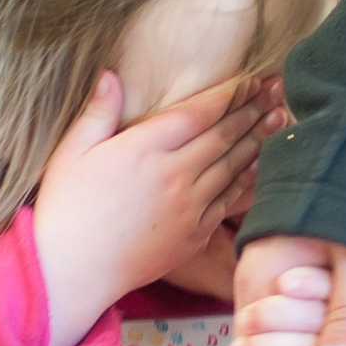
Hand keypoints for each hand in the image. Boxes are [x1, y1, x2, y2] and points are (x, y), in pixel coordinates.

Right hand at [34, 72, 282, 345]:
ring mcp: (189, 208)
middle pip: (224, 136)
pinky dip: (247, 183)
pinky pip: (228, 203)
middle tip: (276, 92)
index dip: (229, 93)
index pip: (201, 112)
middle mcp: (176, 175)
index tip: (249, 78)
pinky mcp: (194, 236)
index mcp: (147, 148)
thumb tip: (112, 74)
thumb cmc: (66, 208)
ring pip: (233, 168)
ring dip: (257, 142)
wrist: (75, 270)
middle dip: (252, 110)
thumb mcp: (72, 151)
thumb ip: (98, 111)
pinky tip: (257, 168)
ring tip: (278, 120)